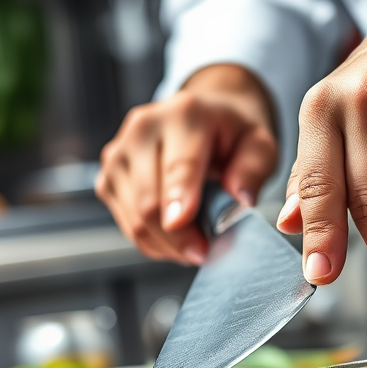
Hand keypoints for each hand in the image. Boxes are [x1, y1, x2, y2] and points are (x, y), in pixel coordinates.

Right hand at [95, 64, 277, 264]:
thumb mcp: (260, 144)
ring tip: (196, 242)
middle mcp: (143, 129)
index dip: (181, 203)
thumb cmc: (232, 135)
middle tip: (206, 252)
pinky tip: (176, 235)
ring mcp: (118, 153)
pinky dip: (153, 241)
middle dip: (179, 238)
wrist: (204, 116)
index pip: (179, 167)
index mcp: (185, 115)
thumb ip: (253, 170)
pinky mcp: (107, 177)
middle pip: (149, 201)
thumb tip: (241, 200)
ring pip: (135, 219)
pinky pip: (126, 225)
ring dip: (167, 244)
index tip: (189, 237)